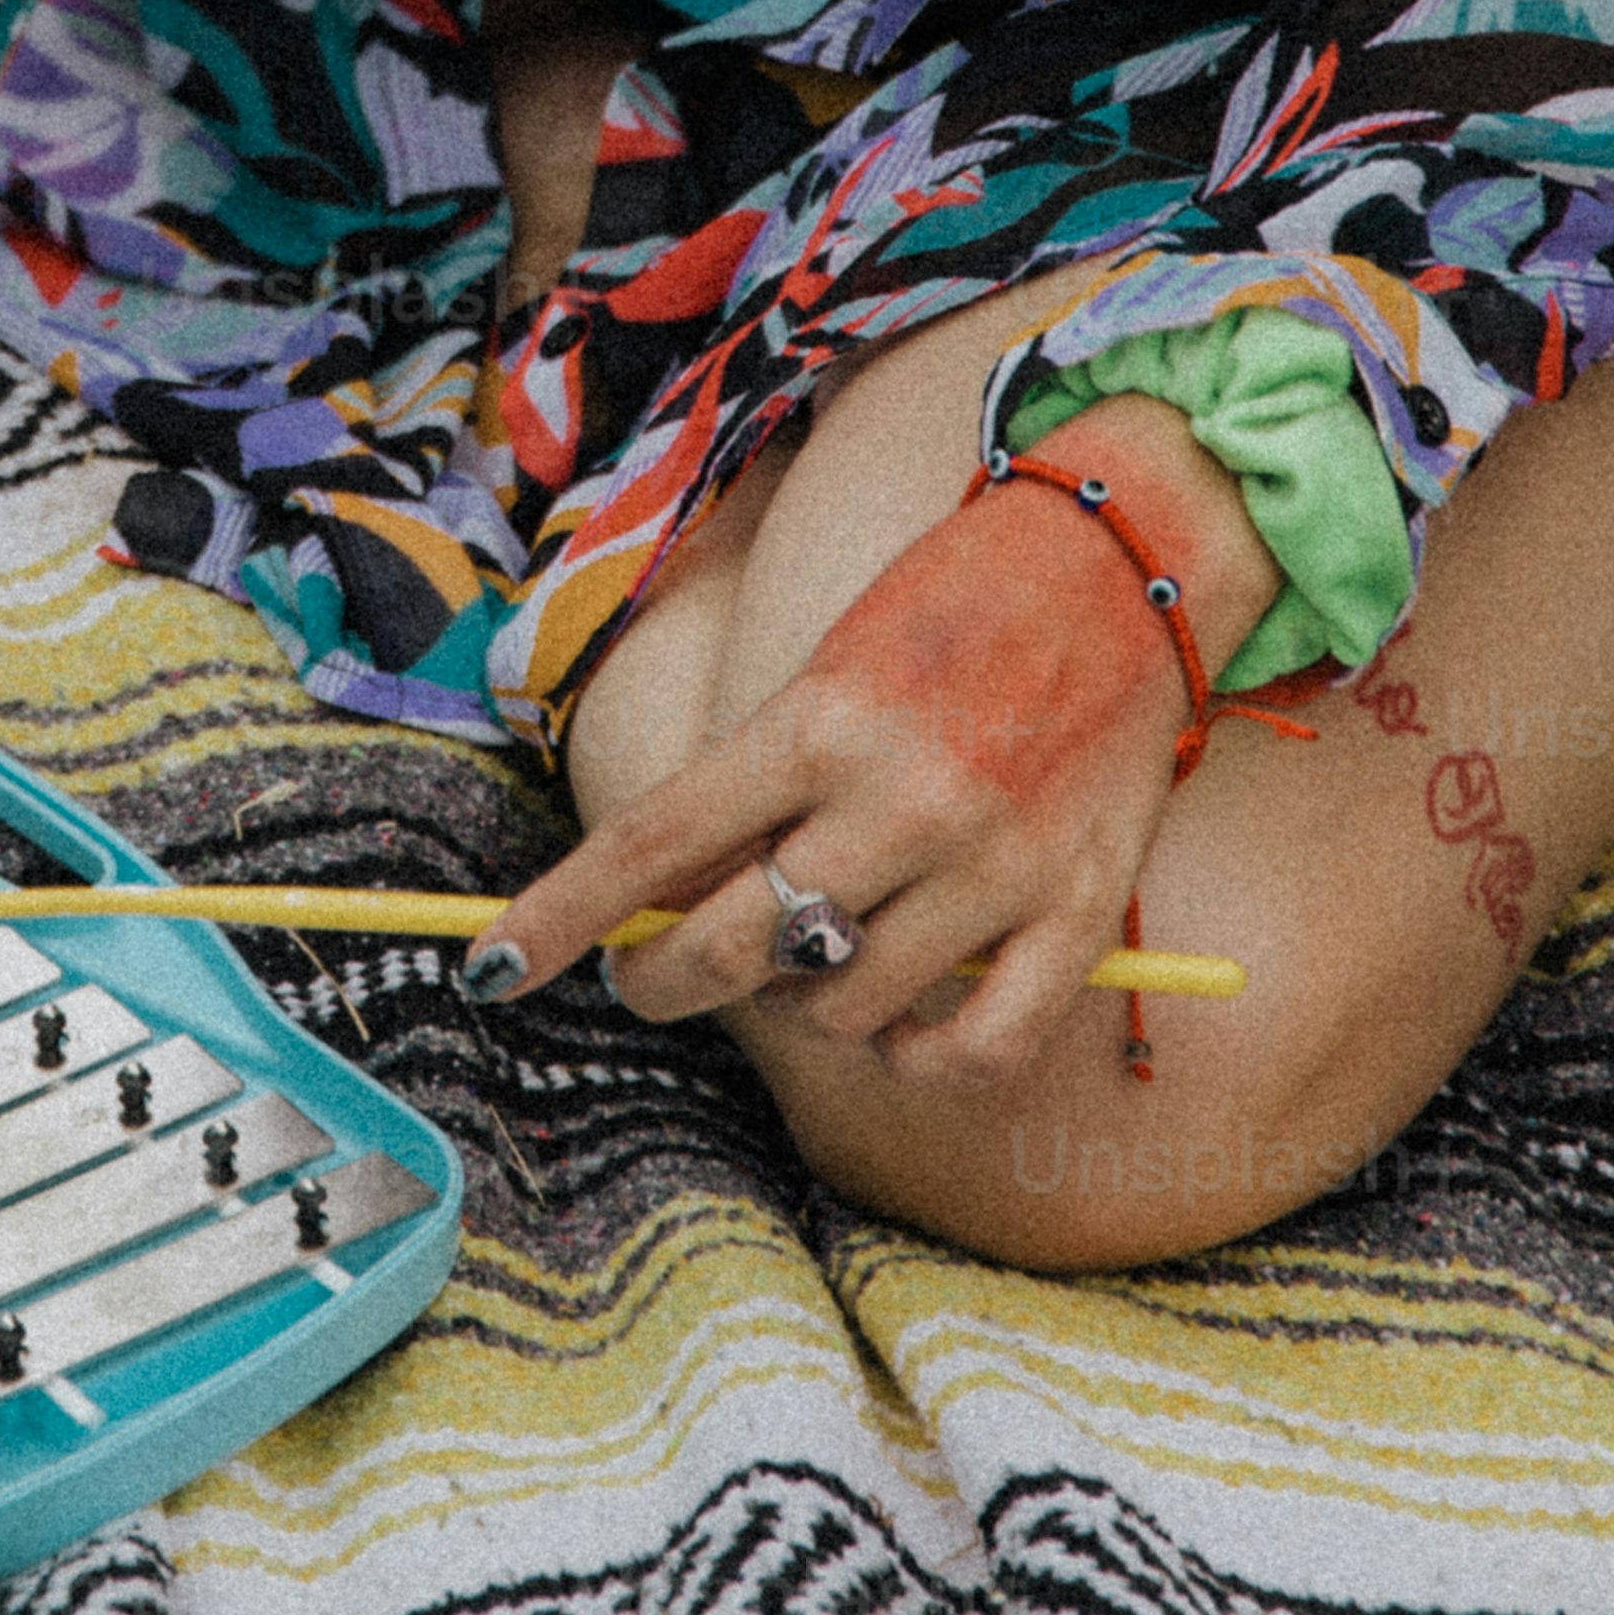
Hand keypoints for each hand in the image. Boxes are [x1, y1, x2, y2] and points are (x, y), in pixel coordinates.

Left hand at [482, 407, 1266, 1082]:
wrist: (1122, 556)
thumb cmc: (954, 604)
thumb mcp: (832, 669)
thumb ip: (759, 782)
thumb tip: (661, 901)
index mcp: (821, 720)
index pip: (656, 842)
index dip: (562, 915)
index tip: (492, 966)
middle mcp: (904, 800)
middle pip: (735, 945)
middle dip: (663, 980)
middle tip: (652, 977)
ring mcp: (996, 865)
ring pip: (841, 1008)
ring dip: (798, 1003)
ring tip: (811, 952)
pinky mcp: (1082, 912)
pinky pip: (976, 1048)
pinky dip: (918, 1058)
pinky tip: (900, 1023)